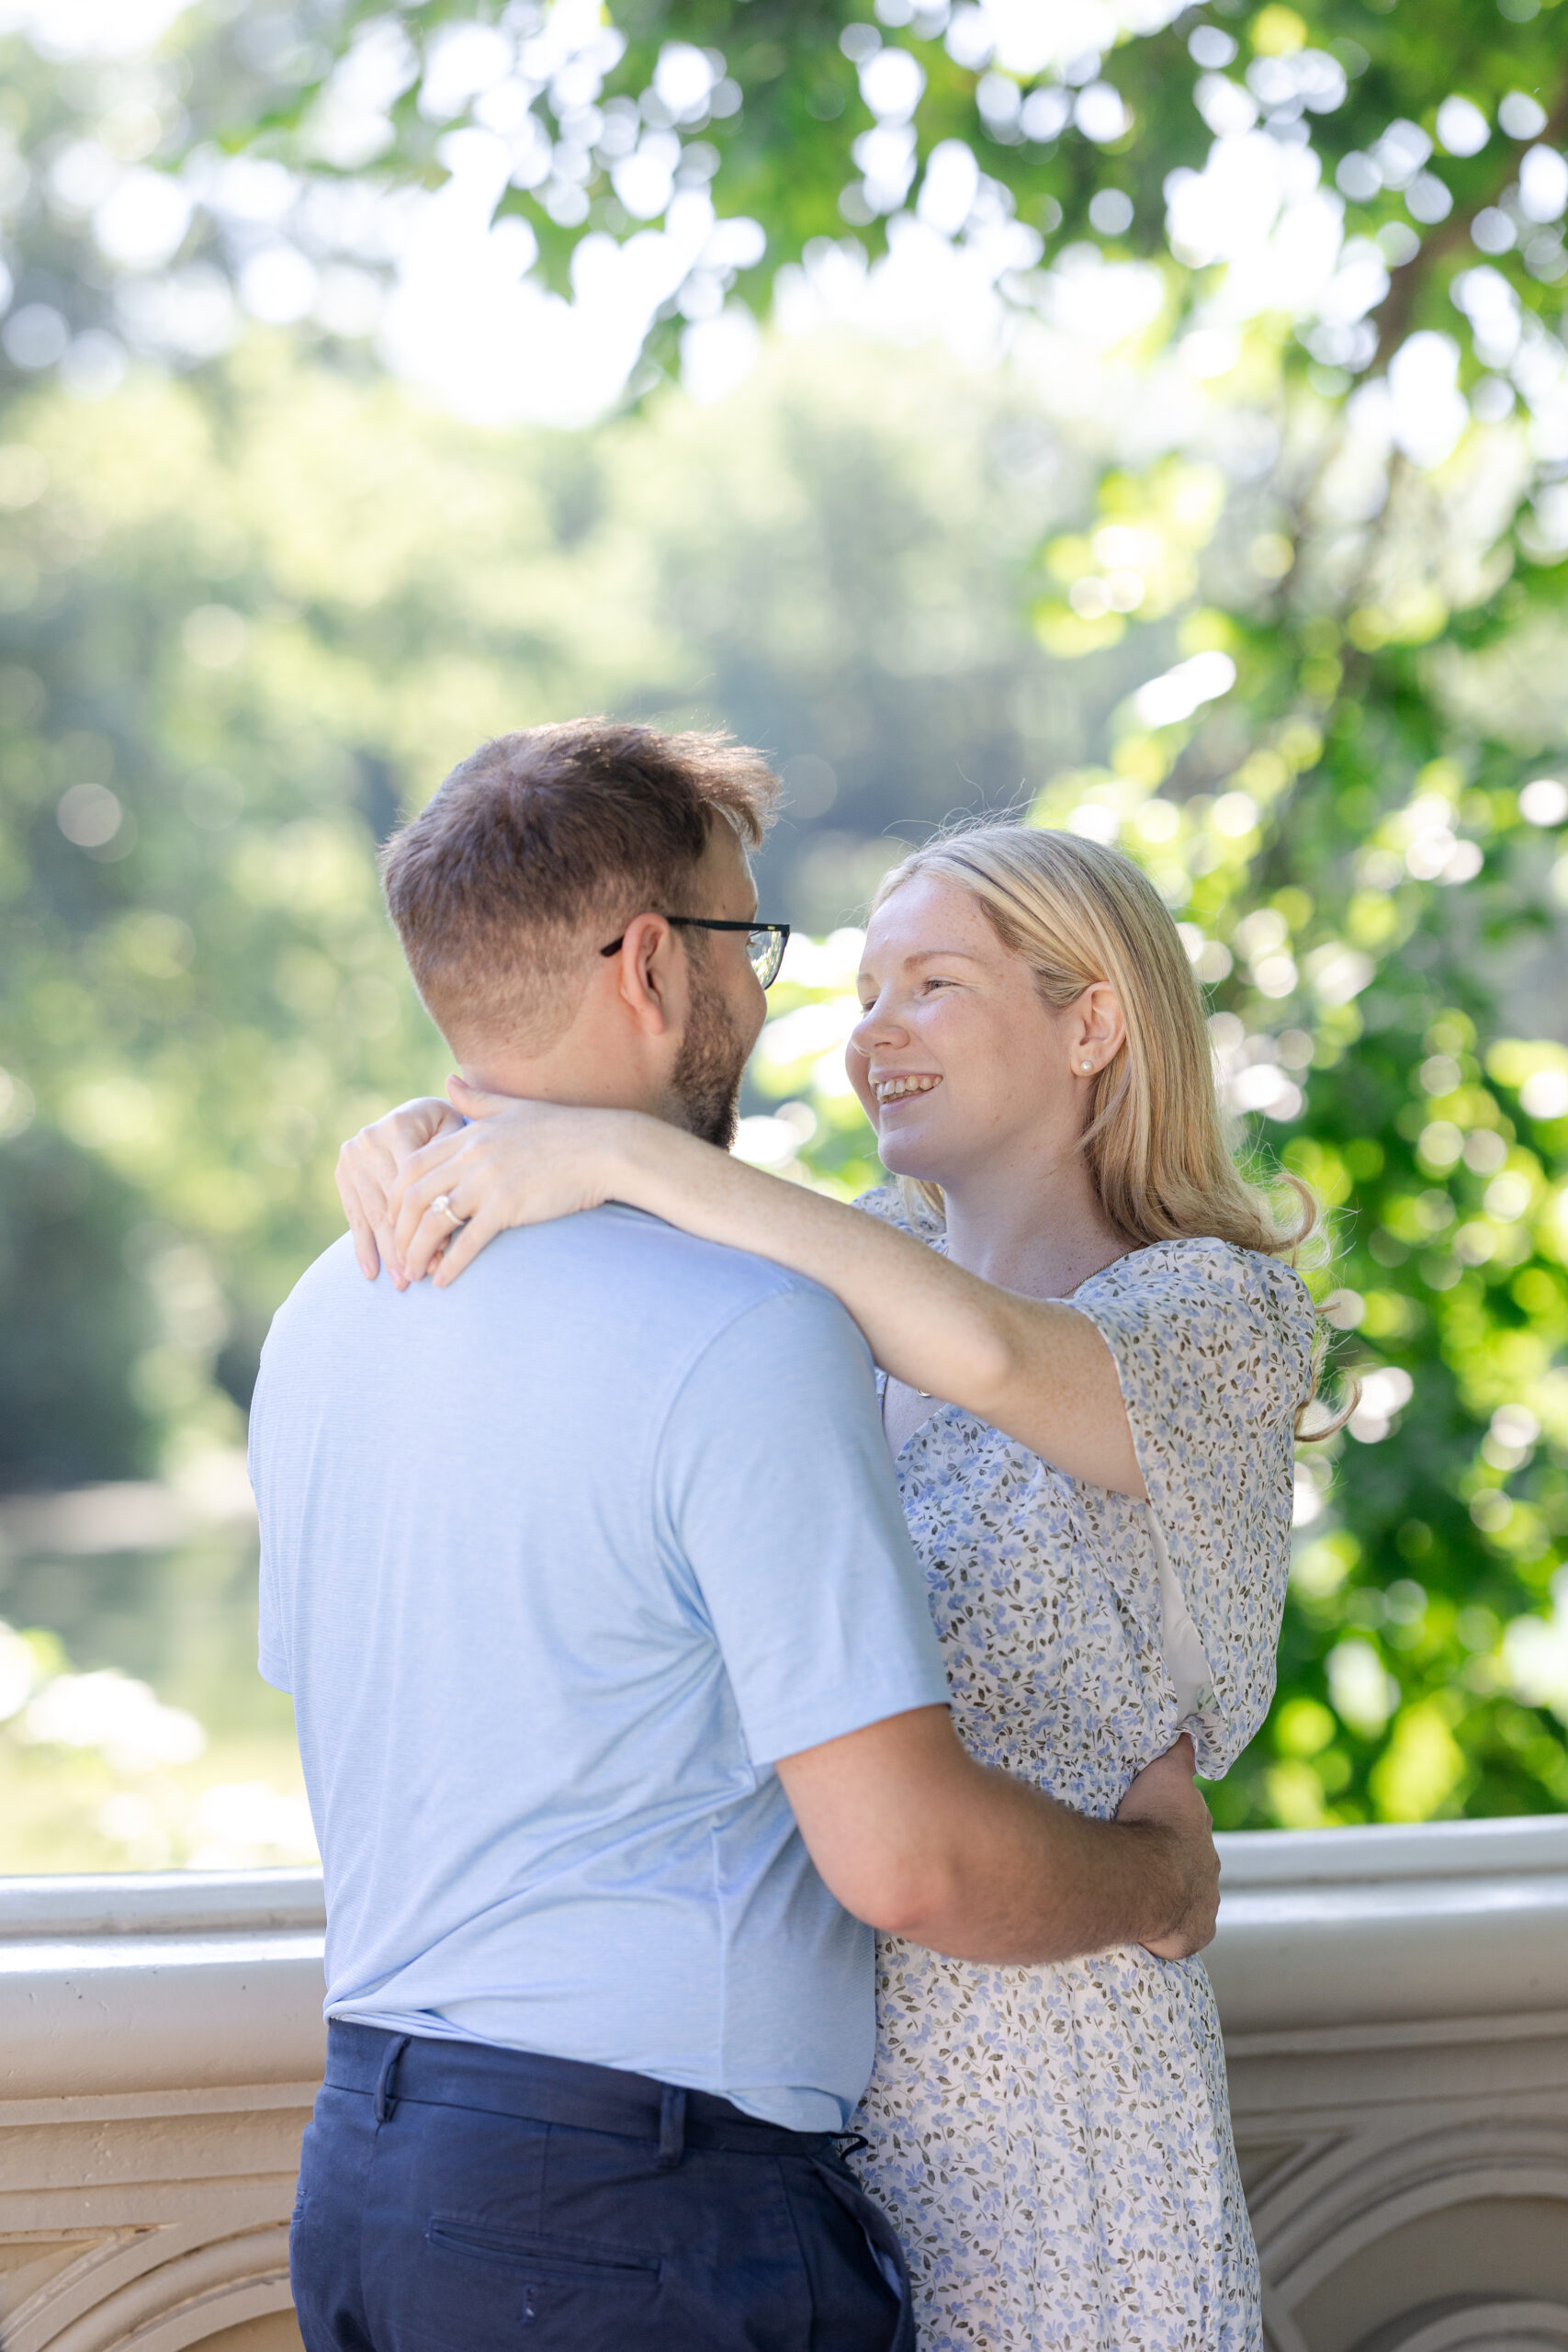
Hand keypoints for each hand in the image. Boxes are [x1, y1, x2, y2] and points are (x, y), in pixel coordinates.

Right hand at [336, 1096, 461, 1286]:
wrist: (421, 1115)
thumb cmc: (449, 1132)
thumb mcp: (458, 1137)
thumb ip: (452, 1170)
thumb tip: (448, 1217)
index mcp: (399, 1126)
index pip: (413, 1186)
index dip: (426, 1223)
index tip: (440, 1257)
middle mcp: (369, 1139)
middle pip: (390, 1203)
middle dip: (404, 1245)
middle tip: (417, 1279)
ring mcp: (352, 1156)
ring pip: (373, 1213)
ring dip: (386, 1252)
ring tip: (400, 1283)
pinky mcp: (342, 1172)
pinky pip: (353, 1214)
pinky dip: (362, 1245)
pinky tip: (371, 1272)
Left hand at [386, 1077, 634, 1285]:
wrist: (606, 1149)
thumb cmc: (565, 1130)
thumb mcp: (514, 1107)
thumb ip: (476, 1100)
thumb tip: (447, 1081)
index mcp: (470, 1134)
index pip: (413, 1165)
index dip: (395, 1196)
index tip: (393, 1220)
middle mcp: (472, 1157)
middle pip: (413, 1196)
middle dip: (398, 1231)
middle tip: (396, 1255)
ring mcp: (489, 1181)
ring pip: (434, 1221)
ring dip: (417, 1252)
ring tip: (413, 1275)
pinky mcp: (509, 1206)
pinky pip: (468, 1240)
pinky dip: (451, 1264)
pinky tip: (443, 1282)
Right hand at [1115, 1735, 1219, 1959]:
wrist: (1149, 1877)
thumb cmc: (1154, 1823)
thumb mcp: (1165, 1774)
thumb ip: (1179, 1755)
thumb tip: (1189, 1734)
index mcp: (1200, 1830)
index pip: (1191, 1825)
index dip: (1173, 1825)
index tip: (1154, 1825)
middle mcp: (1210, 1866)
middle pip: (1192, 1862)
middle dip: (1173, 1862)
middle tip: (1142, 1861)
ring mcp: (1206, 1902)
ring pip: (1191, 1897)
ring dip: (1173, 1896)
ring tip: (1142, 1894)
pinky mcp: (1197, 1932)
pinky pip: (1187, 1931)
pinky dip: (1173, 1929)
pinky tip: (1153, 1927)